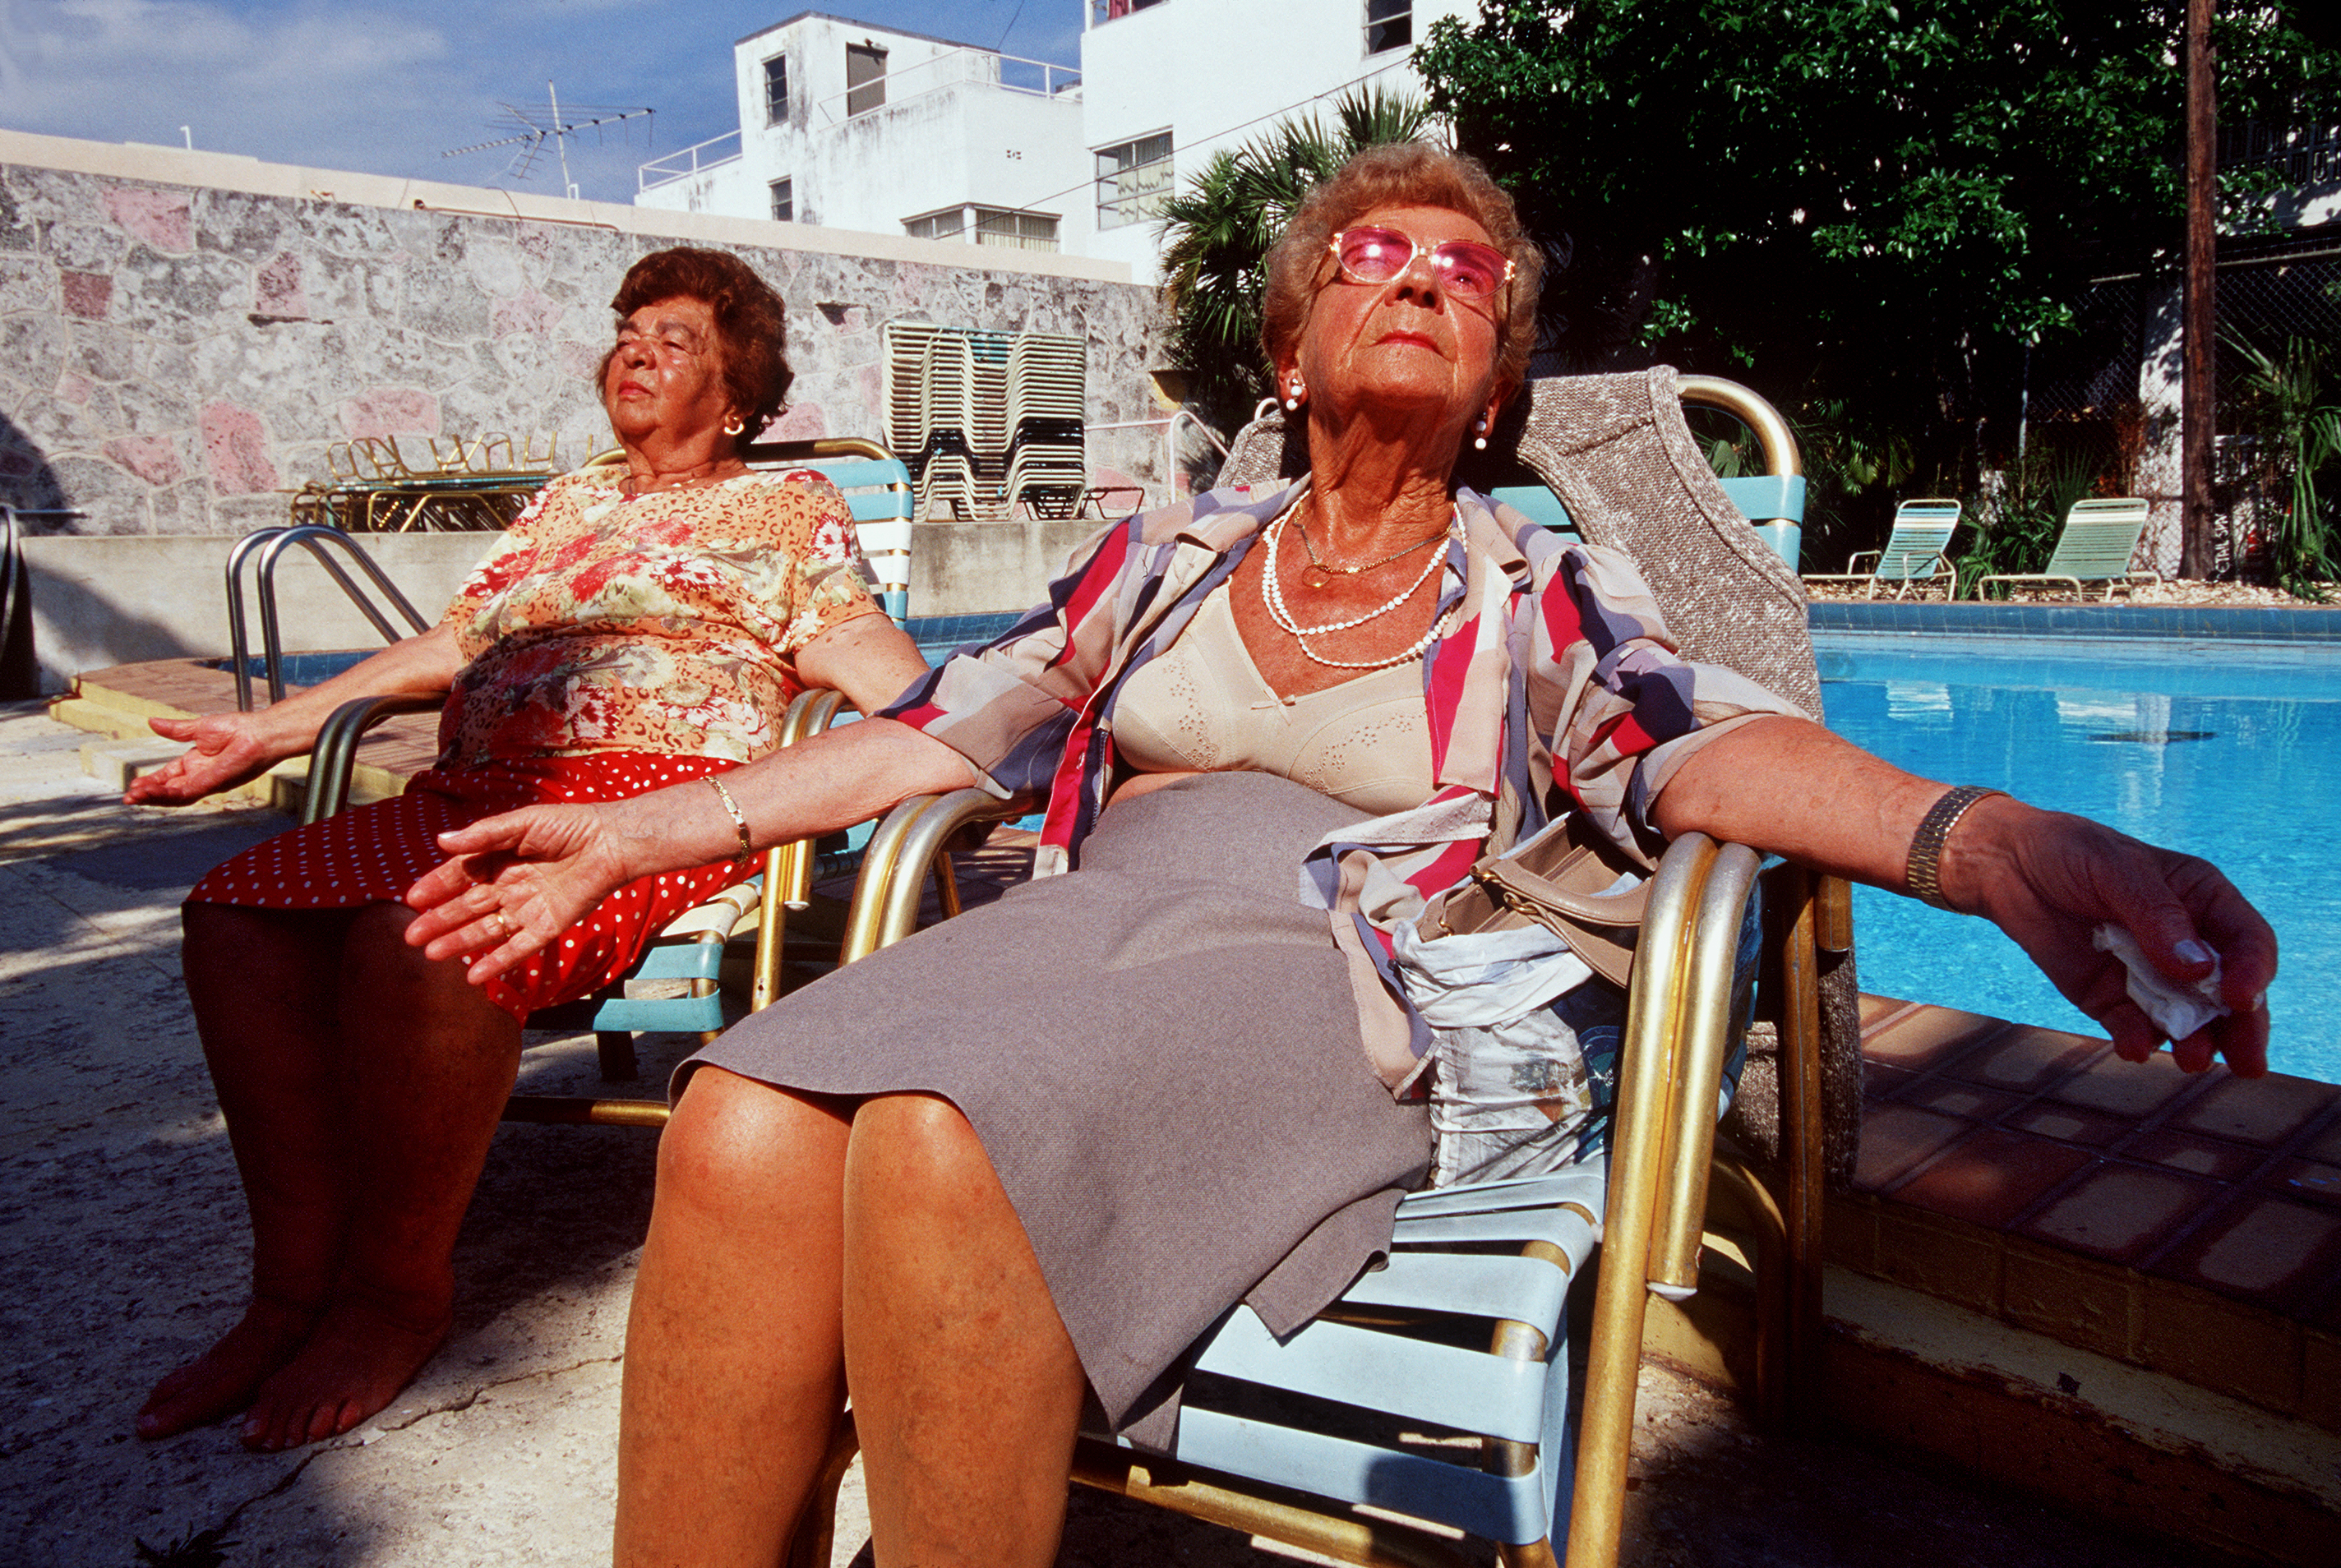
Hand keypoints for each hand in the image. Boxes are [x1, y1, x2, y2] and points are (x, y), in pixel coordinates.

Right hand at [124, 714, 285, 804]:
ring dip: (154, 798)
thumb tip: (152, 722)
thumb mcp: (199, 728)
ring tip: (134, 798)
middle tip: (129, 797)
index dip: (151, 782)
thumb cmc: (239, 729)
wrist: (261, 731)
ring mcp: (208, 782)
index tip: (133, 784)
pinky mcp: (214, 783)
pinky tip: (153, 793)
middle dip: (148, 794)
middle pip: (169, 791)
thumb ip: (175, 730)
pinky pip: (188, 792)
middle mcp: (201, 776)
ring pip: (176, 796)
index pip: (168, 777)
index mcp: (196, 764)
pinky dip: (169, 794)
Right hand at [403, 803, 637, 983]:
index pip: (460, 876)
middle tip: (411, 936)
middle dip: (439, 921)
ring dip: (460, 942)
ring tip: (432, 954)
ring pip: (487, 930)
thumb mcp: (522, 823)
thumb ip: (484, 835)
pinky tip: (474, 977)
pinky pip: (519, 948)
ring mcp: (528, 908)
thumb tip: (441, 841)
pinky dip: (498, 962)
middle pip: (468, 907)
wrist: (611, 841)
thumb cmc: (569, 825)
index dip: (436, 887)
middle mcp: (509, 886)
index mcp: (499, 859)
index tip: (412, 899)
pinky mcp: (549, 926)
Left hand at [1945, 798, 2276, 1077]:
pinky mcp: (2110, 998)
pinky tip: (2134, 1047)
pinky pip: (2133, 1027)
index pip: (2247, 941)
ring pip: (2186, 1018)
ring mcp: (2149, 975)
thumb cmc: (2070, 852)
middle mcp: (2186, 944)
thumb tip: (2198, 968)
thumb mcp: (2116, 869)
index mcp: (2203, 901)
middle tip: (2248, 1063)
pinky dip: (2137, 1039)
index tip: (2240, 998)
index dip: (2253, 971)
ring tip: (2190, 1057)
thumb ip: (2156, 915)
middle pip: (2228, 993)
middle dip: (2242, 1029)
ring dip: (2193, 1041)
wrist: (2006, 867)